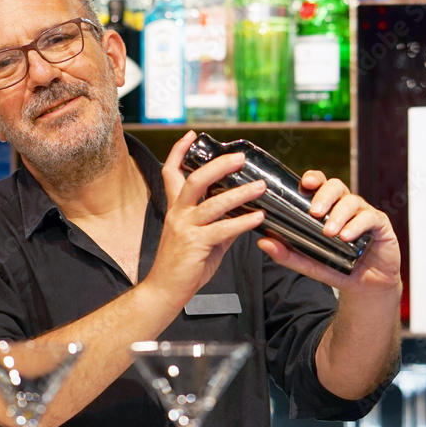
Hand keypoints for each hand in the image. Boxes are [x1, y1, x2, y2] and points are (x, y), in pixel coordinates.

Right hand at [143, 131, 266, 307]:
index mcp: (176, 209)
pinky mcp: (195, 244)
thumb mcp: (201, 238)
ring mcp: (186, 228)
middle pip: (195, 179)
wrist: (165, 290)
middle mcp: (178, 214)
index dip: (179, 151)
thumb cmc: (182, 265)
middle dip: (219, 165)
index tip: (192, 136)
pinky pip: (223, 229)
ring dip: (240, 193)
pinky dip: (243, 222)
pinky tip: (258, 217)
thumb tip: (242, 215)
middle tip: (240, 158)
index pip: (171, 172)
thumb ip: (219, 224)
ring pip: (213, 203)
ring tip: (260, 186)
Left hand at [256, 170, 401, 294]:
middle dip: (324, 195)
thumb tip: (263, 242)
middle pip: (336, 185)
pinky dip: (357, 225)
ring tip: (330, 232)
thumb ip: (288, 253)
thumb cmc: (337, 268)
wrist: (366, 287)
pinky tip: (347, 237)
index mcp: (328, 208)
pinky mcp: (380, 225)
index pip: (320, 185)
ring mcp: (364, 213)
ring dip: (339, 215)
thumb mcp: (309, 263)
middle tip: (314, 212)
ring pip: (352, 201)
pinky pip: (369, 217)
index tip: (305, 182)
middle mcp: (346, 206)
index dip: (313, 178)